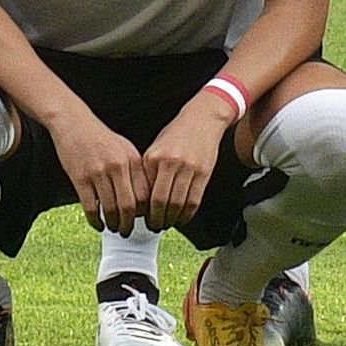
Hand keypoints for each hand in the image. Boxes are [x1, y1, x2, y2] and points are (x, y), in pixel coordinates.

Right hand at [50, 106, 148, 232]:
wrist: (73, 123)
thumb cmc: (100, 137)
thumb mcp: (124, 148)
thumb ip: (135, 170)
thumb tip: (143, 199)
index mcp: (132, 159)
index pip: (145, 194)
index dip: (145, 213)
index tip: (143, 221)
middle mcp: (118, 166)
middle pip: (130, 206)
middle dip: (129, 225)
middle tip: (127, 232)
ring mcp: (99, 172)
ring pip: (111, 209)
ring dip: (113, 225)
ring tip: (113, 228)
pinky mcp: (81, 178)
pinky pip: (91, 208)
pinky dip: (96, 221)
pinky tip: (98, 224)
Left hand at [140, 93, 232, 228]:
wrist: (202, 119)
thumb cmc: (177, 134)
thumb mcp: (156, 148)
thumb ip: (149, 171)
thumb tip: (142, 200)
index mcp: (154, 157)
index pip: (144, 192)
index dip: (142, 210)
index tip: (141, 217)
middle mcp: (170, 162)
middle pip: (160, 202)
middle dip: (156, 220)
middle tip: (153, 226)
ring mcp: (188, 168)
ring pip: (177, 205)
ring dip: (171, 220)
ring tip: (167, 224)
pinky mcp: (204, 173)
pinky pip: (194, 201)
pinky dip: (187, 214)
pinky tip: (182, 218)